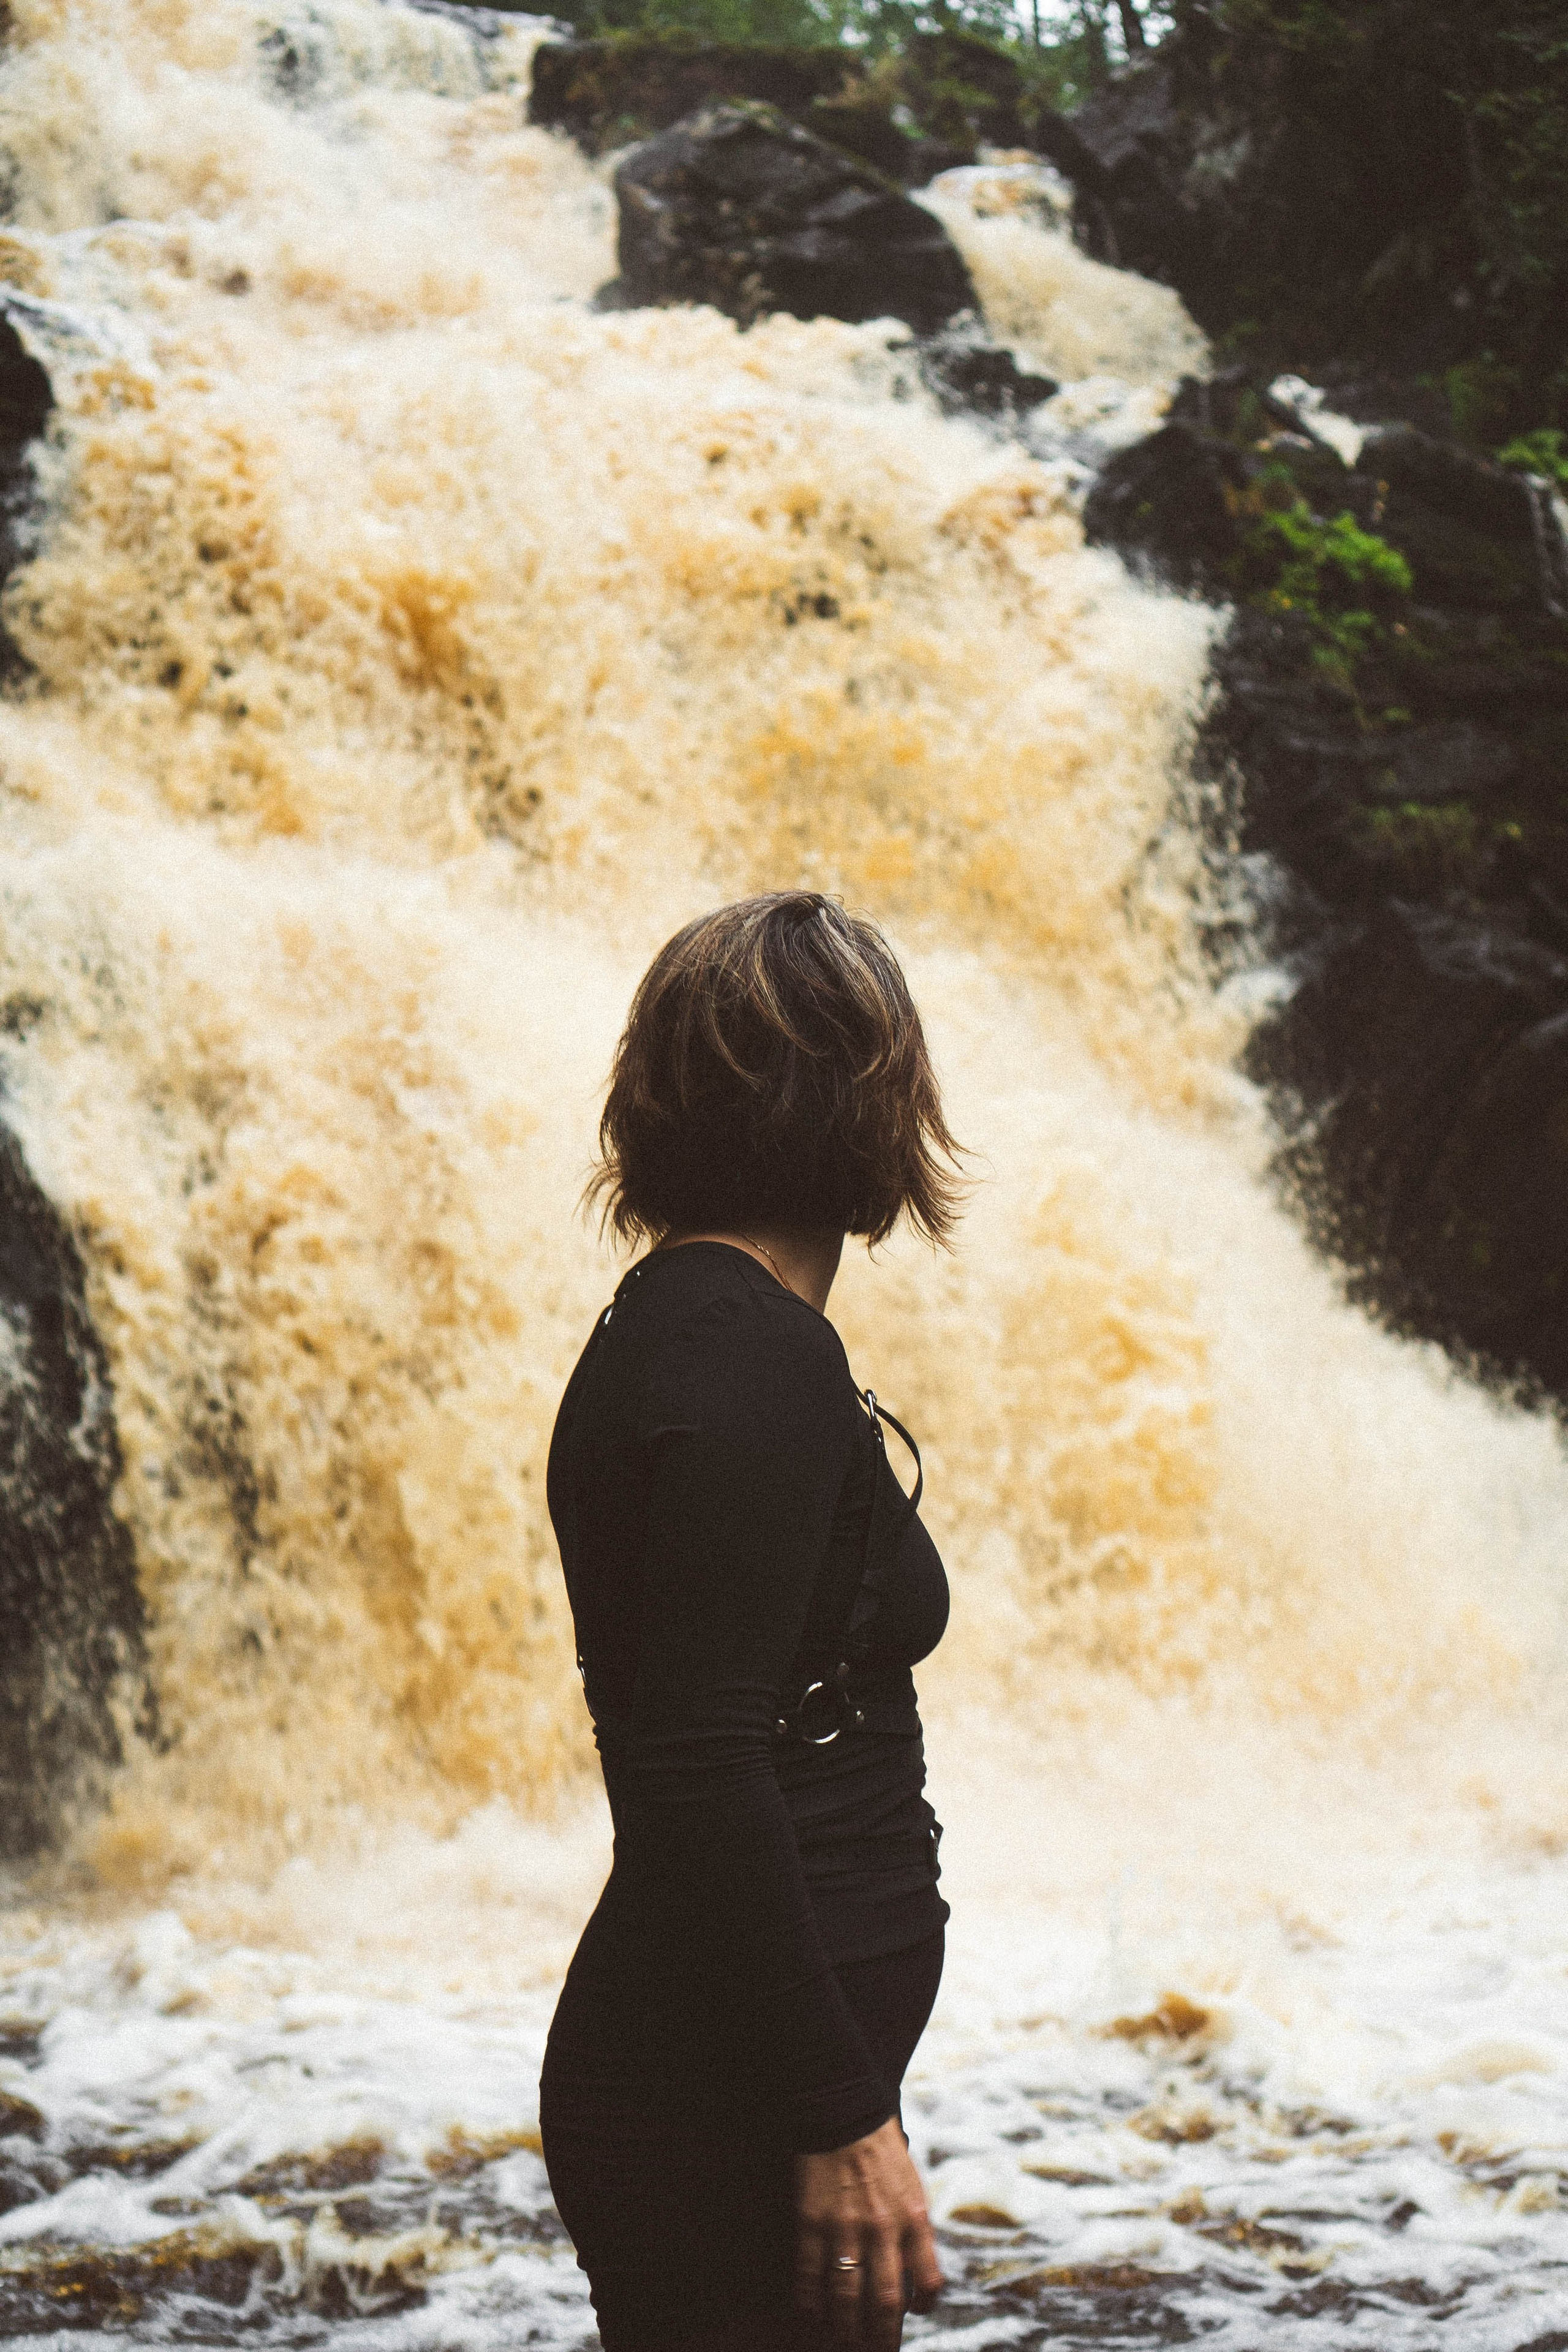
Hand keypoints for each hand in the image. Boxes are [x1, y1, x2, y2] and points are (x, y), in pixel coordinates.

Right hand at [794, 2115, 942, 2348]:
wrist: (843, 2111)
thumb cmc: (881, 2146)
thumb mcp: (913, 2183)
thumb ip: (914, 2225)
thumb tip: (913, 2267)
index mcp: (915, 2217)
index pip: (929, 2280)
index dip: (925, 2304)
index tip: (917, 2312)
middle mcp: (883, 2228)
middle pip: (885, 2302)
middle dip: (881, 2336)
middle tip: (877, 2351)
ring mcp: (845, 2227)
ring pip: (846, 2296)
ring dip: (845, 2327)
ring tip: (844, 2341)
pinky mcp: (812, 2221)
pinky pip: (810, 2274)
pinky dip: (809, 2301)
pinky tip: (811, 2314)